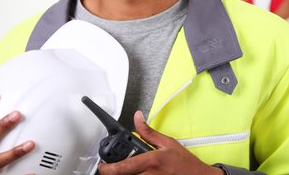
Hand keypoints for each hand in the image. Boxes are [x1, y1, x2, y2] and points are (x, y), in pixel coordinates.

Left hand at [98, 111, 223, 174]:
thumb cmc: (185, 164)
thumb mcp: (168, 142)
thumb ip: (148, 132)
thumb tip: (138, 118)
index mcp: (151, 161)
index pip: (122, 168)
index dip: (108, 169)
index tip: (103, 167)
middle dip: (116, 172)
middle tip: (115, 167)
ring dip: (127, 174)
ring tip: (132, 169)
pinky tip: (140, 173)